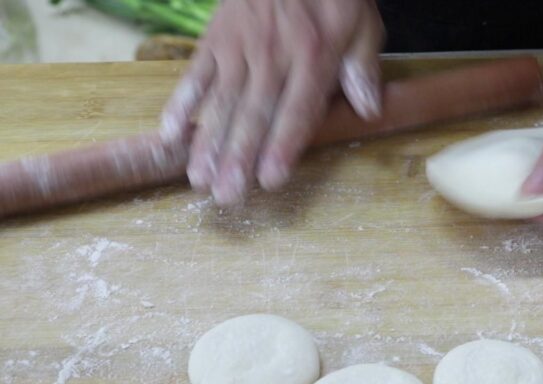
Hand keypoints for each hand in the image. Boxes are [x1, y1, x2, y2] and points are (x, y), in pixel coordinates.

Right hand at [160, 0, 383, 206]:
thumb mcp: (363, 24)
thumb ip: (363, 68)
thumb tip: (369, 110)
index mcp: (313, 56)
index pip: (297, 110)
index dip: (283, 146)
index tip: (270, 179)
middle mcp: (272, 55)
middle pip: (253, 114)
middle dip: (238, 158)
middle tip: (226, 197)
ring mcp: (239, 47)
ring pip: (221, 101)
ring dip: (208, 143)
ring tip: (199, 180)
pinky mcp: (216, 38)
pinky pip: (195, 74)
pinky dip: (180, 102)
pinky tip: (169, 133)